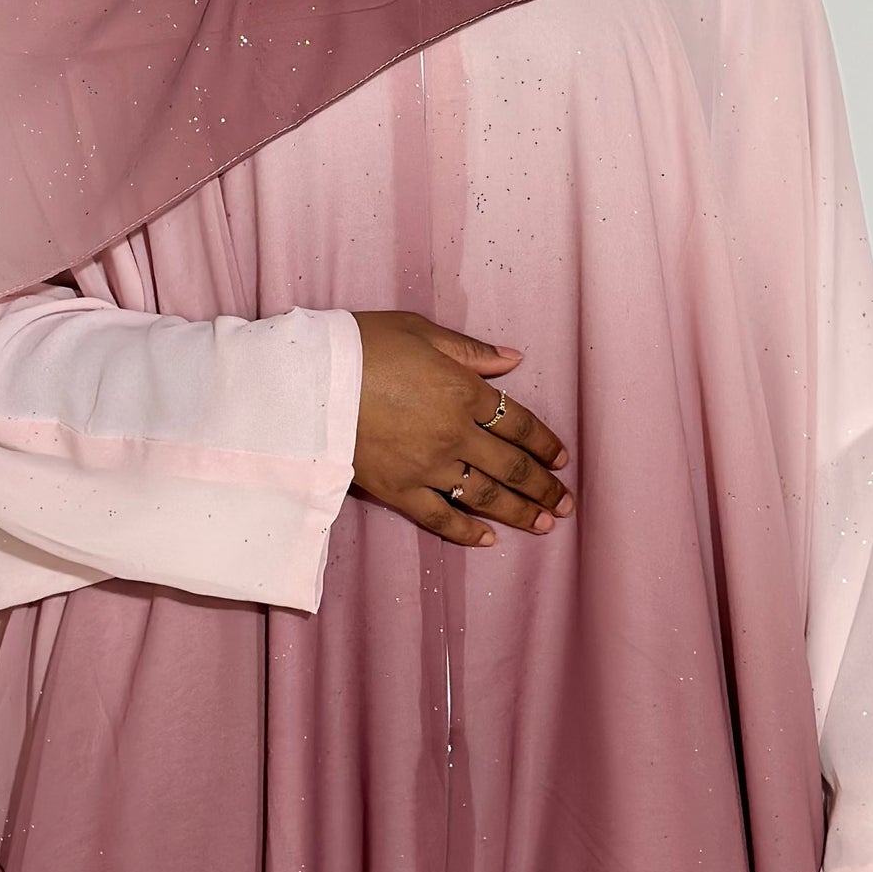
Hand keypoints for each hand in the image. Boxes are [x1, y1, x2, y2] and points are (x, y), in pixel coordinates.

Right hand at [349, 310, 572, 548]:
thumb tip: (514, 359)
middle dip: (543, 487)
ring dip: (519, 512)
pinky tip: (488, 539)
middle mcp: (454, 434)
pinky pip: (440, 518)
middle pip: (511, 466)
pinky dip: (466, 531)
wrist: (308, 382)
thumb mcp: (420, 331)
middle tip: (564, 503)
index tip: (561, 458)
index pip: (519, 423)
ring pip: (485, 496)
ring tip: (545, 525)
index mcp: (463, 391)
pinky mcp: (398, 490)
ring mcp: (427, 467)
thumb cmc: (363, 345)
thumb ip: (471, 350)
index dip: (545, 443)